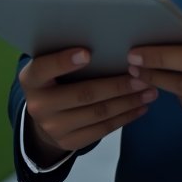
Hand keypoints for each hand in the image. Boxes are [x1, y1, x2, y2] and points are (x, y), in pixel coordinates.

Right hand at [18, 48, 157, 163]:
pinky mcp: (69, 143)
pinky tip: (141, 107)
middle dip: (117, 85)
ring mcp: (53, 128)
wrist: (43, 116)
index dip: (64, 61)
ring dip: (128, 101)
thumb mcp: (52, 64)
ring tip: (150, 90)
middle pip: (83, 94)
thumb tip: (109, 39)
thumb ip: (68, 54)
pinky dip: (125, 117)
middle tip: (142, 75)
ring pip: (97, 113)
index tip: (87, 52)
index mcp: (31, 79)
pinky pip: (102, 130)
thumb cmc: (56, 77)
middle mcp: (38, 105)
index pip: (44, 68)